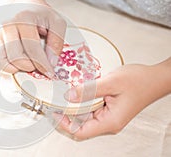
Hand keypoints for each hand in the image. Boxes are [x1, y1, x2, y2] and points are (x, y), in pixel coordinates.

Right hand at [0, 0, 66, 77]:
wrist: (23, 4)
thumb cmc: (39, 14)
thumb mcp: (56, 23)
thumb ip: (56, 42)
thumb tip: (50, 62)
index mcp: (23, 19)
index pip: (32, 49)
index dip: (42, 65)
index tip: (49, 72)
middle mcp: (6, 27)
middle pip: (14, 58)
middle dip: (28, 67)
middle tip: (36, 66)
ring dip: (12, 69)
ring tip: (23, 65)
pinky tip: (9, 65)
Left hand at [53, 58, 170, 140]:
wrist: (154, 78)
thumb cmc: (139, 81)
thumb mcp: (111, 82)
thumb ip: (88, 90)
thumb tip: (68, 96)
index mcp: (109, 121)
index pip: (80, 131)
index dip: (65, 124)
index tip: (55, 111)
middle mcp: (108, 122)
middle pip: (80, 123)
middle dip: (67, 112)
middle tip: (57, 98)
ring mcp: (108, 116)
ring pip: (85, 115)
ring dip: (75, 104)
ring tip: (67, 91)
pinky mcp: (108, 109)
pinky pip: (91, 107)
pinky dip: (83, 100)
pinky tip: (79, 89)